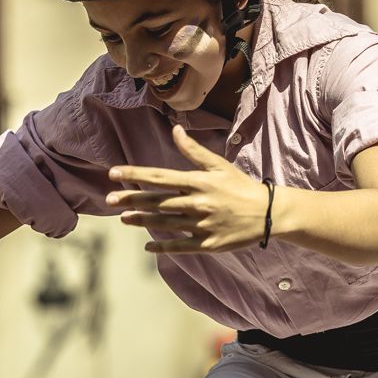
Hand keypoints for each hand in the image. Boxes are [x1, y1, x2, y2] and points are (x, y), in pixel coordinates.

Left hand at [106, 124, 269, 252]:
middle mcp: (197, 203)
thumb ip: (194, 150)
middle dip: (131, 199)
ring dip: (142, 220)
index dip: (135, 174)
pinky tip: (147, 246)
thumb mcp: (219, 165)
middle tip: (109, 199)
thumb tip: (175, 130)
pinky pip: (180, 246)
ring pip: (165, 223)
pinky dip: (163, 247)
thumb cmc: (241, 186)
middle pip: (157, 201)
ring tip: (123, 218)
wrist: (268, 213)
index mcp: (198, 182)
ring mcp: (202, 226)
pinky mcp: (208, 244)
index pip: (160, 177)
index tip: (113, 173)